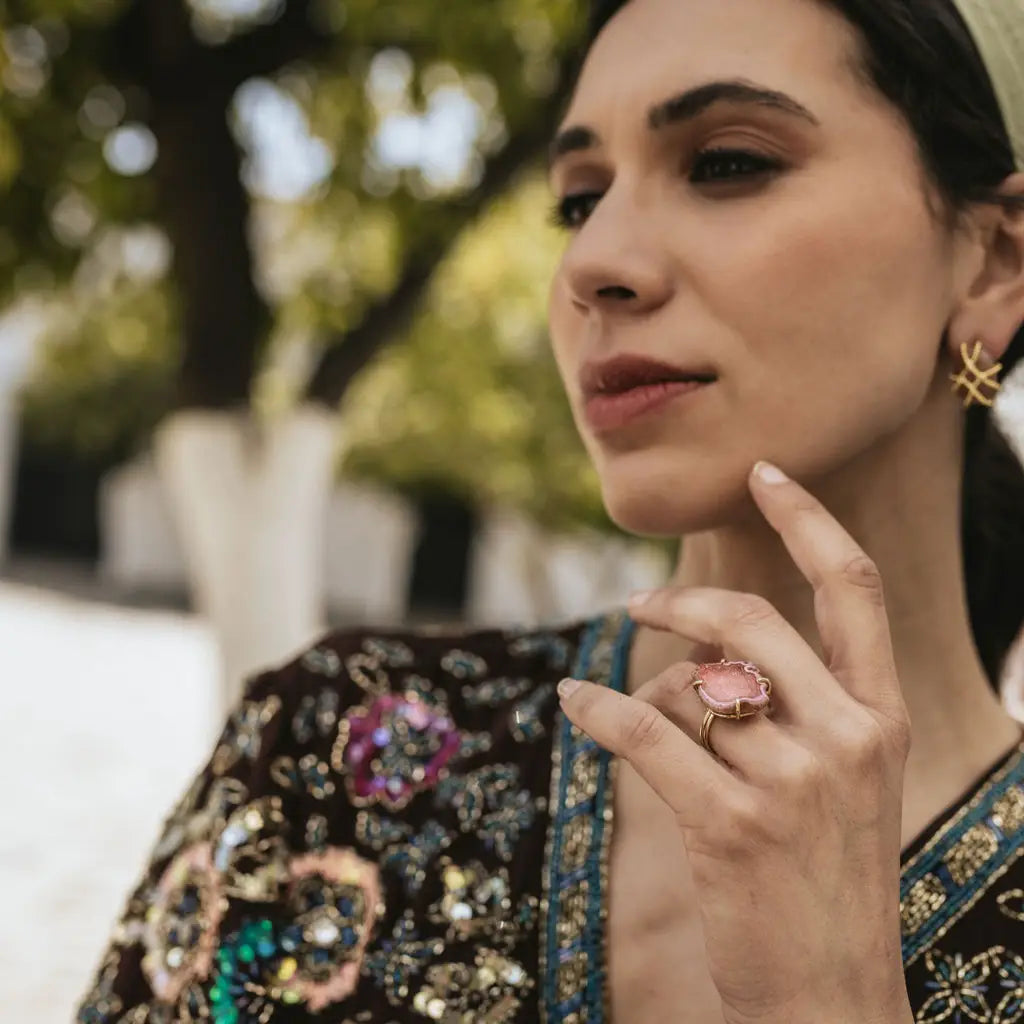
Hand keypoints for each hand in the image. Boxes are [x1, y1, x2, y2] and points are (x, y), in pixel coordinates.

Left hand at [557, 461, 913, 1023]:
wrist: (832, 997)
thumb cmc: (824, 877)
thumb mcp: (841, 780)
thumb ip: (793, 700)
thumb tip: (704, 639)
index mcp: (882, 715)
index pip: (855, 586)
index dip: (808, 518)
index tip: (765, 471)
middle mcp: (849, 736)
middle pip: (747, 619)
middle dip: (681, 600)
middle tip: (640, 603)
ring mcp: (793, 782)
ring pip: (689, 686)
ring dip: (652, 697)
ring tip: (642, 726)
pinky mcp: (731, 824)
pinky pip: (642, 733)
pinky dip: (596, 709)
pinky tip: (573, 700)